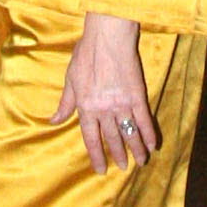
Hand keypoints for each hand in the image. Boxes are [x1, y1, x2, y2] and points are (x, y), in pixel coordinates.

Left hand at [53, 12, 157, 175]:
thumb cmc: (86, 54)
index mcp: (86, 107)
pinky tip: (152, 144)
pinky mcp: (137, 95)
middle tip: (123, 167)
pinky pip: (144, 119)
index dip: (96, 156)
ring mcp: (122, 103)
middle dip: (118, 155)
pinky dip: (148, 133)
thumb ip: (65, 103)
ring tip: (141, 162)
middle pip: (112, 138)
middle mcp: (104, 110)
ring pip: (129, 132)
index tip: (100, 170)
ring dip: (135, 149)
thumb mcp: (70, 78)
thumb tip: (53, 121)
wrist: (107, 37)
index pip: (91, 138)